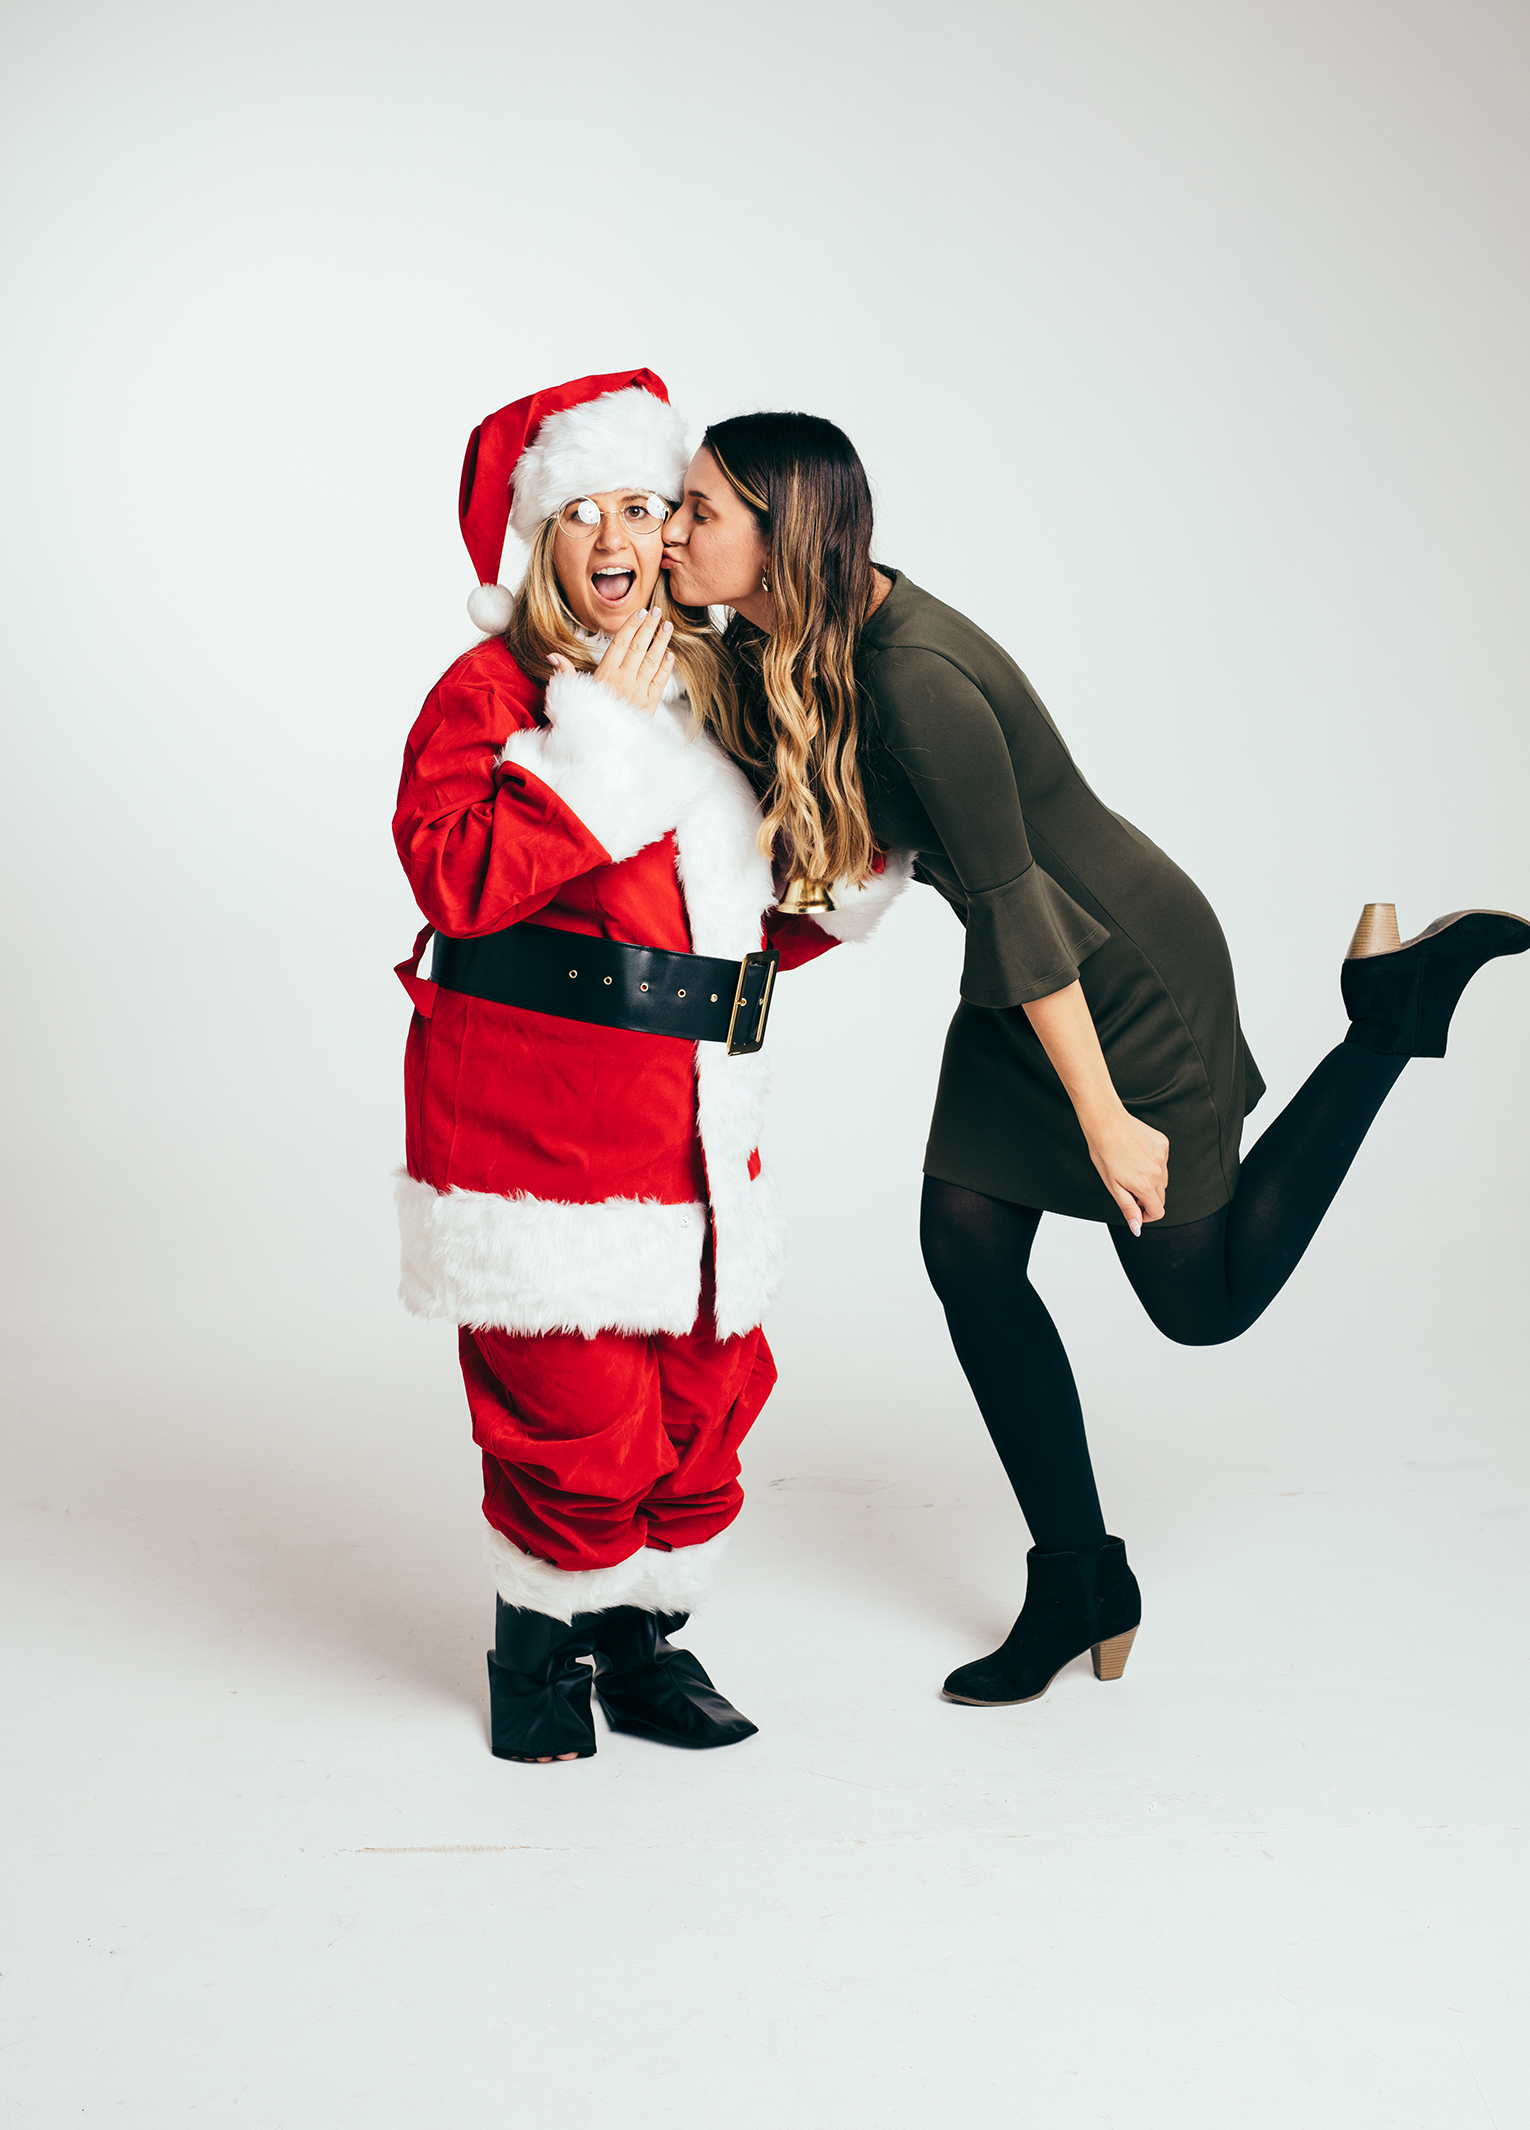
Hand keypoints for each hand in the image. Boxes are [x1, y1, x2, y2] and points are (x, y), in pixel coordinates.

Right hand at [550, 607, 673, 715]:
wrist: (599, 747)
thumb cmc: (586, 717)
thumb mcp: (572, 694)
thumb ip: (565, 673)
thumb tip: (552, 656)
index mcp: (605, 675)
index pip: (620, 643)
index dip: (631, 626)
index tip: (641, 613)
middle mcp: (623, 681)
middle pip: (638, 648)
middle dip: (649, 628)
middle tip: (657, 612)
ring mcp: (638, 693)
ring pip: (652, 661)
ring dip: (661, 642)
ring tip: (668, 626)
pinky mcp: (649, 705)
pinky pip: (659, 682)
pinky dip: (666, 667)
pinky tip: (670, 654)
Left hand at [1084, 1106, 1169, 1233]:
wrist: (1105, 1122)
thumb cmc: (1104, 1153)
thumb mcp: (1112, 1186)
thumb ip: (1128, 1208)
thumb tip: (1137, 1228)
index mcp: (1146, 1185)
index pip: (1158, 1211)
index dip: (1146, 1214)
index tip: (1135, 1207)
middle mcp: (1159, 1172)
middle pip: (1161, 1196)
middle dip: (1146, 1197)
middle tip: (1127, 1186)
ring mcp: (1163, 1157)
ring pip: (1163, 1179)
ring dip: (1150, 1181)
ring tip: (1130, 1169)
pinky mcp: (1163, 1144)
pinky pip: (1162, 1162)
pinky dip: (1153, 1163)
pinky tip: (1136, 1154)